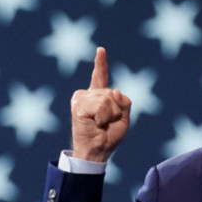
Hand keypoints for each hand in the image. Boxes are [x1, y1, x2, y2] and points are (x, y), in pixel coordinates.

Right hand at [70, 47, 131, 161]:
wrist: (97, 152)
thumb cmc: (108, 137)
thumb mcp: (124, 118)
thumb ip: (124, 102)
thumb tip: (114, 90)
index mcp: (98, 96)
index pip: (100, 77)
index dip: (101, 64)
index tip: (100, 50)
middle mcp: (87, 95)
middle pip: (112, 94)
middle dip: (115, 111)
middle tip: (105, 123)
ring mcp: (81, 98)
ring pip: (107, 99)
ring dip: (108, 116)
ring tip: (99, 124)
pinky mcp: (77, 105)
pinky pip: (100, 106)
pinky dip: (102, 118)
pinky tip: (94, 124)